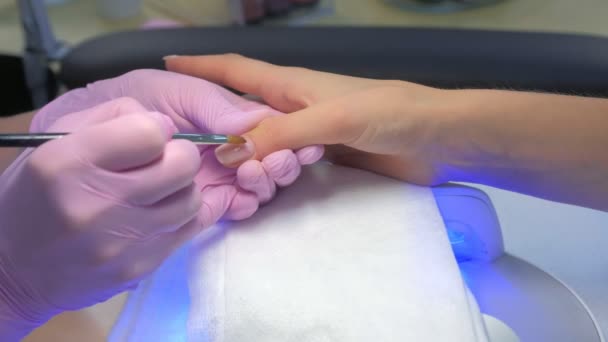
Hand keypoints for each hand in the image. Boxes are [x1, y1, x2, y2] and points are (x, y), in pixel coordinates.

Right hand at [0, 98, 201, 338]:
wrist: (15, 272)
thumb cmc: (37, 195)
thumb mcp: (55, 140)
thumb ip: (112, 117)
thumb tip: (166, 125)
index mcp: (68, 164)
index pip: (149, 132)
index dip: (155, 127)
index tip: (146, 135)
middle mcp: (97, 205)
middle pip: (182, 165)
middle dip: (179, 155)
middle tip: (161, 160)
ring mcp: (122, 243)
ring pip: (191, 198)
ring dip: (181, 187)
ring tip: (157, 188)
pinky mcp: (141, 269)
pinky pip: (188, 229)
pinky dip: (180, 214)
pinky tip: (158, 212)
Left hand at [32, 69, 322, 220]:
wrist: (76, 146)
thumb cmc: (123, 104)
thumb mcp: (167, 91)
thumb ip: (210, 103)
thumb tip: (256, 122)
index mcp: (227, 115)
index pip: (272, 125)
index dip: (290, 134)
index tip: (297, 142)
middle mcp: (228, 146)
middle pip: (275, 157)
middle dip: (282, 162)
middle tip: (273, 162)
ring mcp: (218, 177)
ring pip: (261, 185)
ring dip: (266, 182)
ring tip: (252, 174)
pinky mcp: (203, 206)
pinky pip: (237, 208)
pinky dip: (247, 205)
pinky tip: (241, 198)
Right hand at [165, 54, 448, 184]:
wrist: (436, 140)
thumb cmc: (388, 114)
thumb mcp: (331, 118)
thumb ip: (282, 133)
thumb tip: (229, 153)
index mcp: (292, 85)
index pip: (237, 70)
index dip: (202, 65)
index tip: (165, 66)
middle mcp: (294, 108)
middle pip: (242, 112)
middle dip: (213, 124)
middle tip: (185, 149)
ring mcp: (308, 136)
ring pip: (261, 144)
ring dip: (241, 159)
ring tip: (220, 179)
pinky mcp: (323, 160)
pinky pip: (283, 167)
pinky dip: (266, 176)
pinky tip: (253, 190)